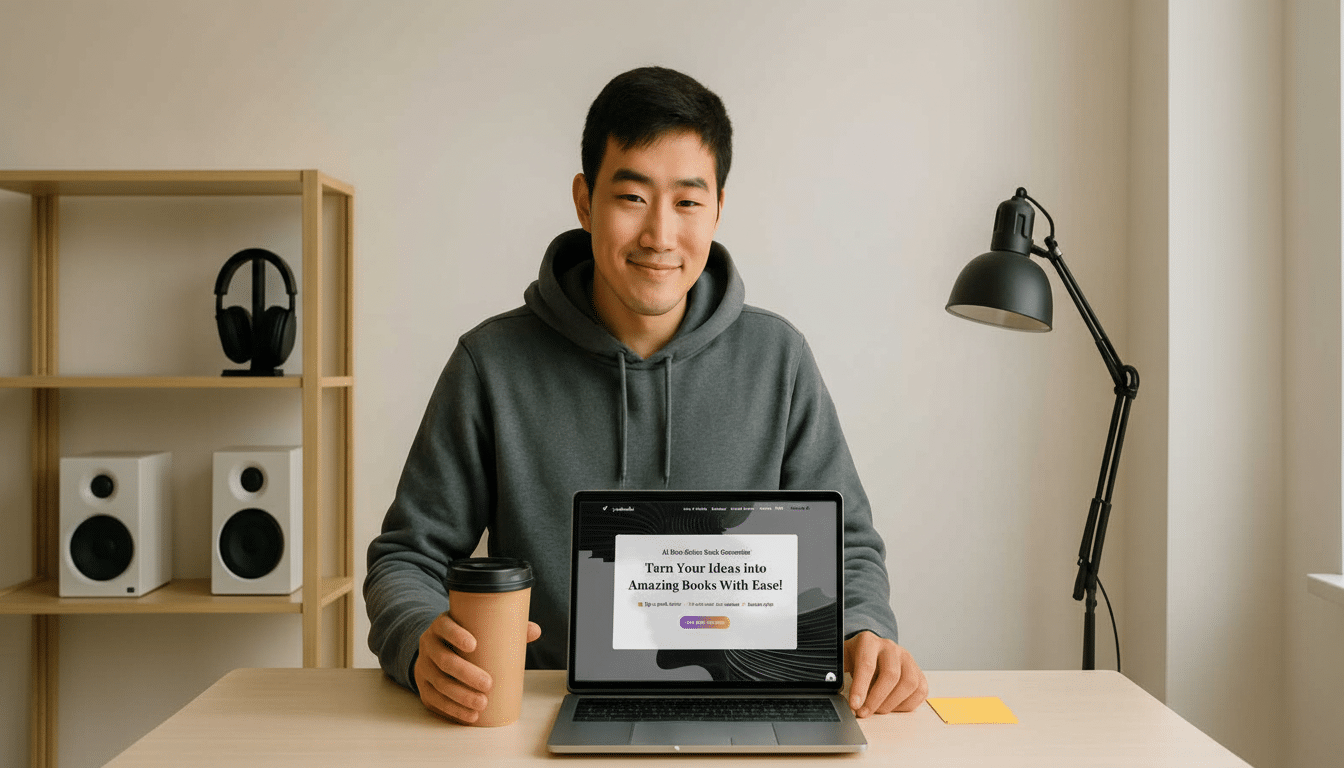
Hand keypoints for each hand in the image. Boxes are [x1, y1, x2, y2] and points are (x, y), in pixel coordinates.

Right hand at [414, 612, 541, 723]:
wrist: (435, 647)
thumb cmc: (463, 636)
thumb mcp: (477, 627)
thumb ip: (504, 627)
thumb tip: (534, 630)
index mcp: (441, 626)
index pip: (445, 627)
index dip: (457, 635)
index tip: (473, 645)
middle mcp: (429, 645)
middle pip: (444, 660)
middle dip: (466, 674)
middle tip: (488, 684)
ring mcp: (424, 667)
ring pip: (439, 683)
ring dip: (461, 696)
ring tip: (482, 704)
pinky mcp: (423, 687)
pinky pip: (435, 700)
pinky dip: (453, 710)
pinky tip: (469, 715)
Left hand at [843, 630, 927, 716]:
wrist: (869, 650)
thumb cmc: (854, 658)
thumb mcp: (842, 660)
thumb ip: (837, 673)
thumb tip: (832, 688)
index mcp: (868, 641)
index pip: (867, 665)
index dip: (861, 687)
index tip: (854, 705)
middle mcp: (890, 647)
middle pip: (891, 675)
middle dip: (876, 699)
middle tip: (864, 712)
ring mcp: (907, 658)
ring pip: (909, 683)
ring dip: (892, 703)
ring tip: (877, 710)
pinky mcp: (918, 671)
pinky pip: (920, 690)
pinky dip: (907, 704)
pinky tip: (892, 706)